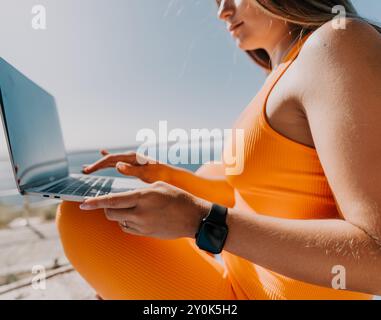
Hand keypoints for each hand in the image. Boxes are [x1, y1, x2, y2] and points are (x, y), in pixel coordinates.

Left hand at [79, 181, 211, 239]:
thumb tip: (124, 195)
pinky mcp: (146, 234)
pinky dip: (126, 222)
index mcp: (142, 197)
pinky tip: (135, 216)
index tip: (82, 203)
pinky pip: (128, 229)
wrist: (194, 218)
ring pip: (118, 221)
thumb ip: (139, 189)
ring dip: (117, 215)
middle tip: (109, 202)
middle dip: (105, 208)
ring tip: (128, 207)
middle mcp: (140, 213)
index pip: (112, 201)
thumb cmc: (179, 198)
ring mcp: (142, 226)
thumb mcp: (158, 186)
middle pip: (110, 213)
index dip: (94, 202)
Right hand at [82, 149, 174, 183]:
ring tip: (89, 168)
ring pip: (112, 161)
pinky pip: (118, 162)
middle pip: (110, 159)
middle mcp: (132, 157)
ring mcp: (133, 160)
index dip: (99, 164)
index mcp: (133, 157)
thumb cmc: (162, 175)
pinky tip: (104, 154)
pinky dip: (109, 160)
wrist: (173, 176)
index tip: (89, 171)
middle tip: (84, 171)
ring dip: (101, 164)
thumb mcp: (147, 174)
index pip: (111, 159)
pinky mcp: (135, 165)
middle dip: (97, 165)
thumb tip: (117, 165)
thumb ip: (133, 170)